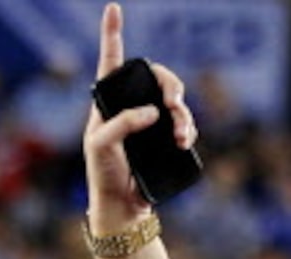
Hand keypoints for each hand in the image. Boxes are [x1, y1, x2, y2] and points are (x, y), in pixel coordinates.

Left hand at [85, 4, 194, 226]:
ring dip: (184, 113)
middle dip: (170, 84)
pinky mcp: (166, 141)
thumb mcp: (100, 145)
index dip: (112, 33)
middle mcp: (131, 107)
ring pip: (175, 102)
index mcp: (108, 101)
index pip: (110, 61)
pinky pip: (184, 124)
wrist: (122, 207)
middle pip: (156, 78)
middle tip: (174, 102)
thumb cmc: (103, 174)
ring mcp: (151, 124)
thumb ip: (123, 123)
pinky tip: (185, 140)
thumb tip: (152, 112)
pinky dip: (189, 129)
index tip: (114, 7)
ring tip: (182, 134)